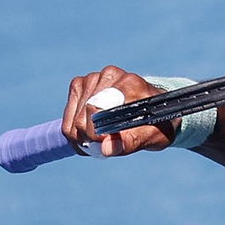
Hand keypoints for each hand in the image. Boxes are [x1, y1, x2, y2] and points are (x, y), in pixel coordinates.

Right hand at [60, 67, 174, 157]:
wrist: (154, 110)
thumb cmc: (156, 124)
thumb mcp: (151, 137)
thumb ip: (129, 142)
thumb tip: (105, 149)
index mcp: (129, 83)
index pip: (97, 110)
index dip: (95, 134)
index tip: (103, 147)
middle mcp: (110, 75)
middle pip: (82, 117)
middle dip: (89, 139)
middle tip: (102, 148)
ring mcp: (93, 78)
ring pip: (73, 119)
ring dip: (81, 137)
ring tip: (99, 142)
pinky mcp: (80, 84)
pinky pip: (67, 115)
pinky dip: (74, 130)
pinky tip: (90, 134)